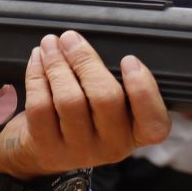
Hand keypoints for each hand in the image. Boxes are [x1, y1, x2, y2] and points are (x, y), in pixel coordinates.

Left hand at [0, 31, 168, 181]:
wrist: (41, 152)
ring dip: (57, 64)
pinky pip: (41, 106)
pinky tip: (37, 60)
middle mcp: (112, 147)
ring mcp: (78, 151)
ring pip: (70, 101)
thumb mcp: (109, 107)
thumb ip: (113, 80)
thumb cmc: (82, 118)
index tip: (128, 59)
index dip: (144, 89)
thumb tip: (90, 44)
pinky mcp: (47, 148)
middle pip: (105, 99)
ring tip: (50, 44)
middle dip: (85, 61)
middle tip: (71, 39)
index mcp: (136, 134)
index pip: (154, 122)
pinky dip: (37, 76)